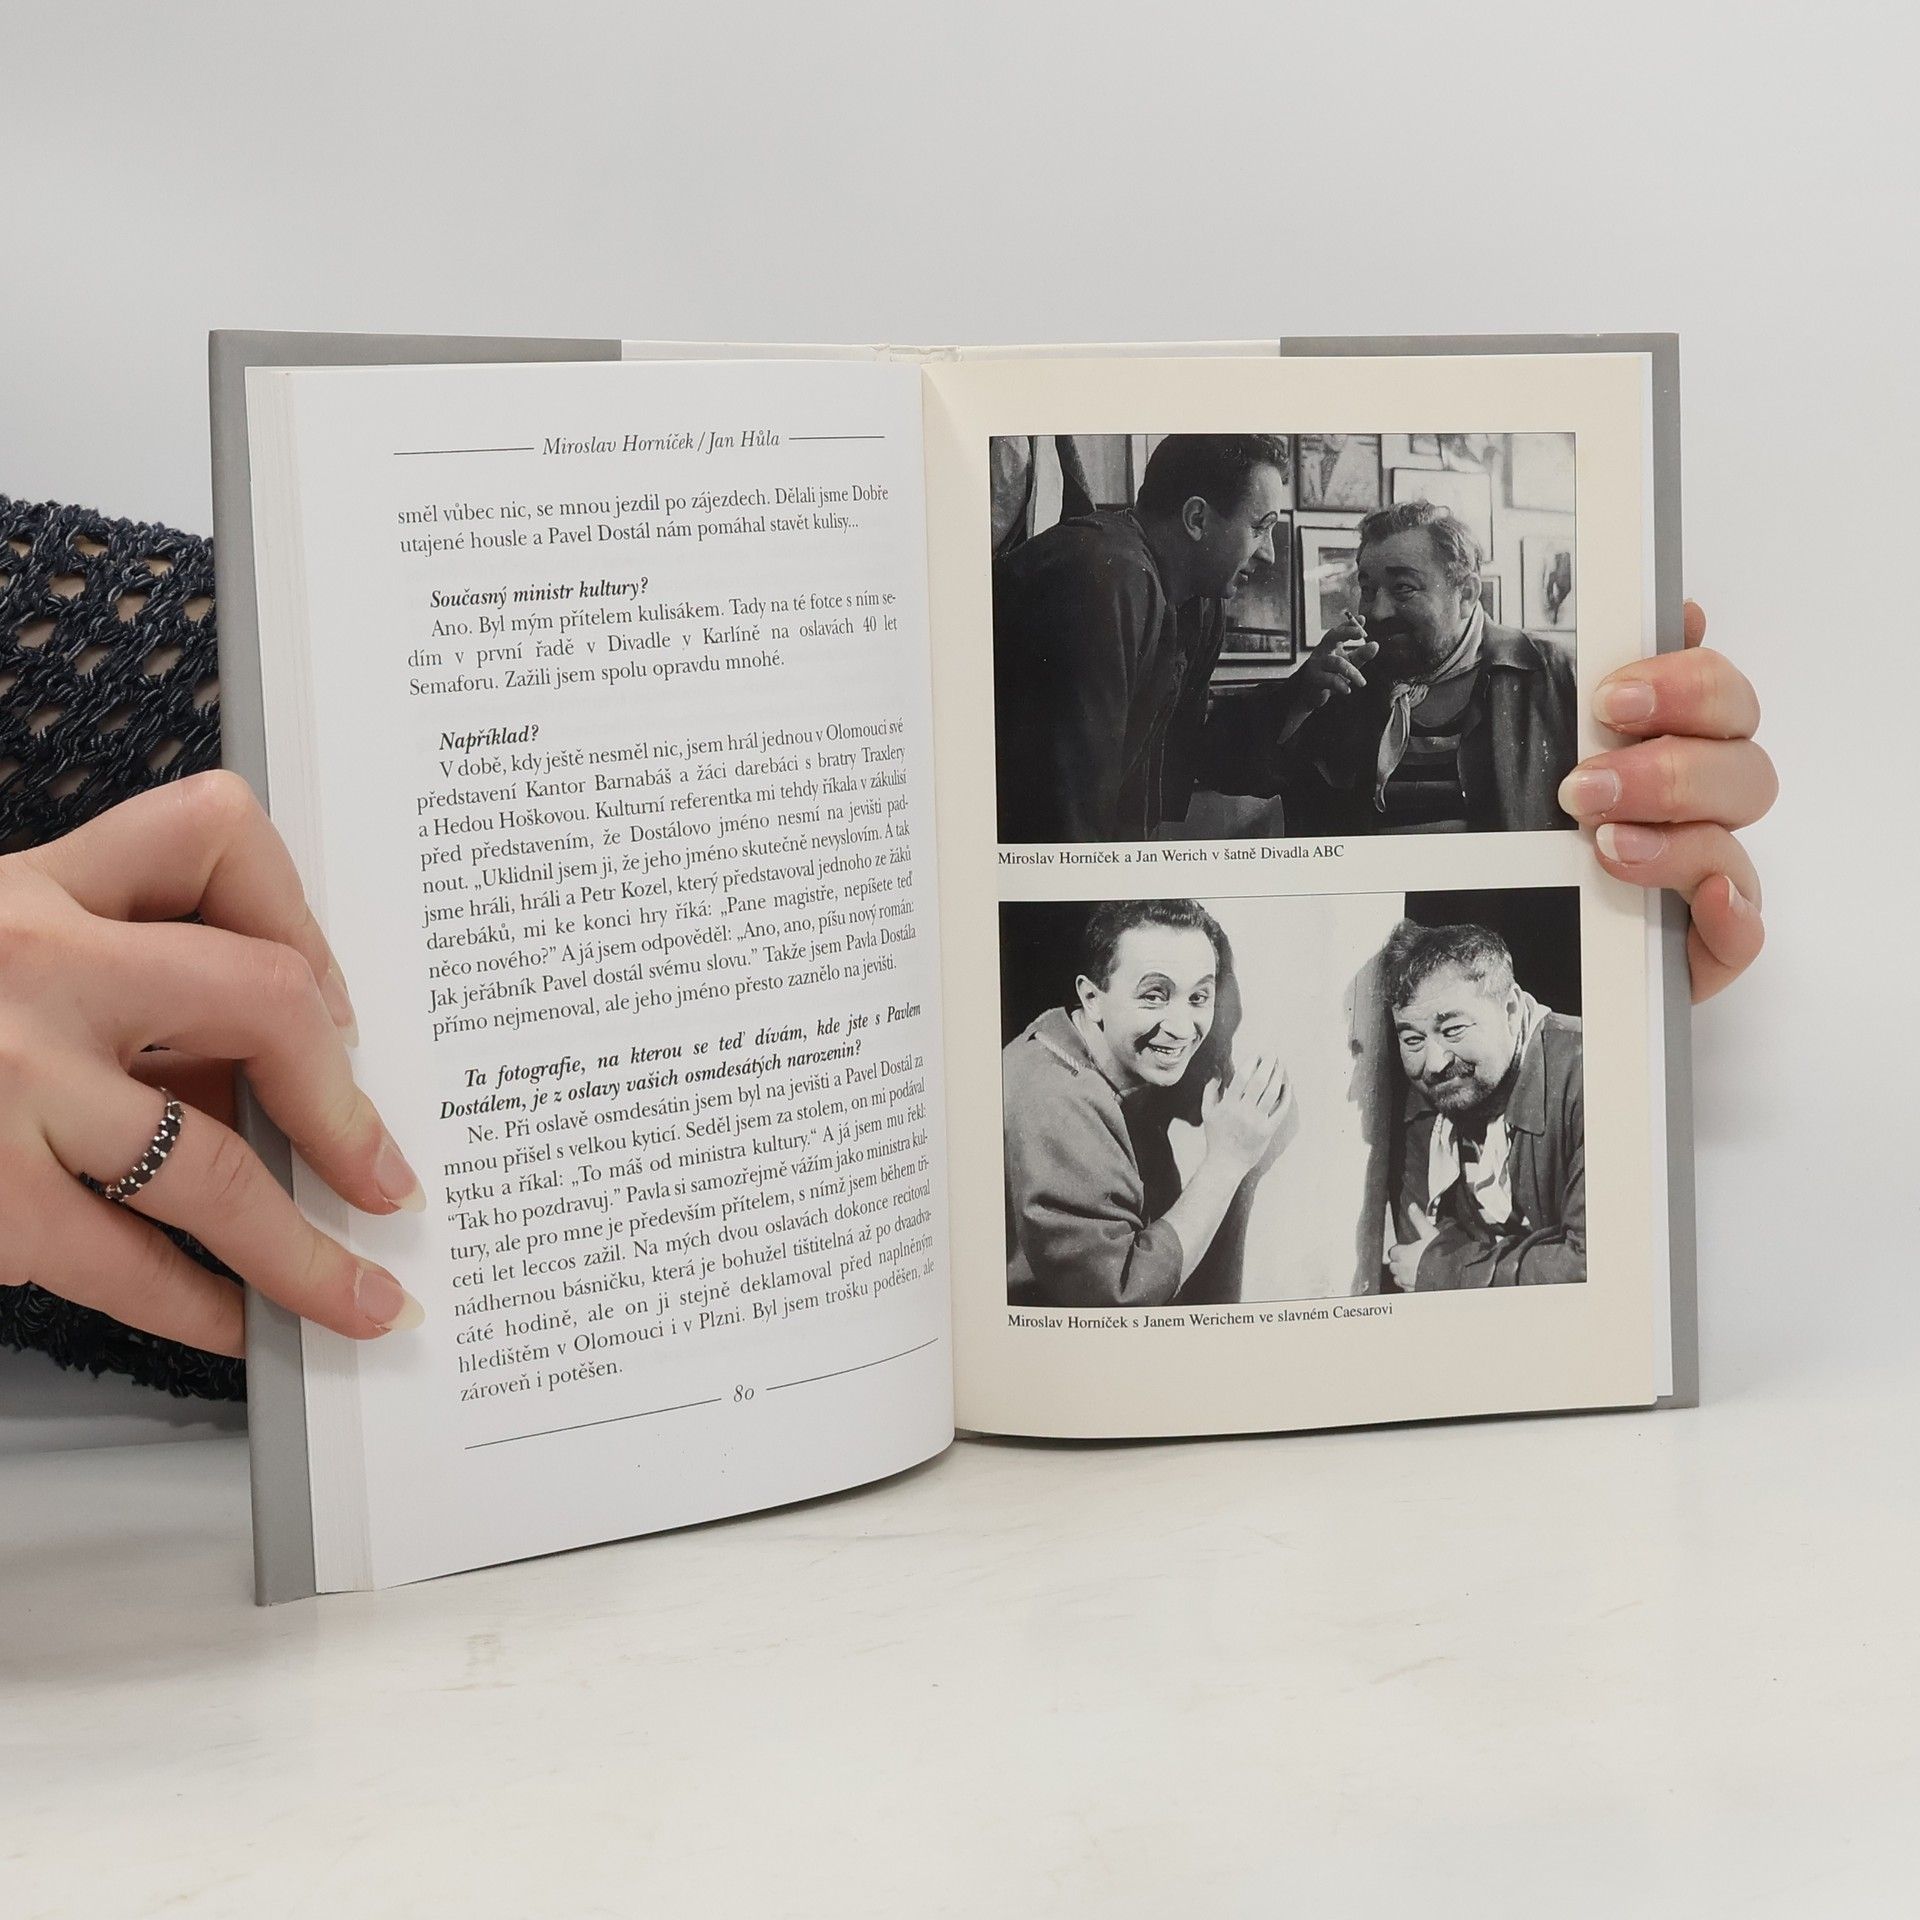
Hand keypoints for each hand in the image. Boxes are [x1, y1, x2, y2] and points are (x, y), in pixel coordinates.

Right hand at [0, 772, 426, 1357]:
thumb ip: (103, 983)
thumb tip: (264, 1085)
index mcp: (32, 886)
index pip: (214, 833)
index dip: (302, 914)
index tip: (338, 1003)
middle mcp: (30, 963)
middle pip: (264, 999)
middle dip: (345, 1102)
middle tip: (389, 1176)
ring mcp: (4, 1079)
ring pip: (213, 1165)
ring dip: (305, 1250)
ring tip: (362, 1298)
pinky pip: (123, 1260)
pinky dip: (195, 1306)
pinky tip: (236, 1327)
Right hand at [1199, 1050, 1289, 1173]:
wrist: (1226, 1163)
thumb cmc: (1216, 1137)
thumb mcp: (1207, 1112)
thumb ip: (1210, 1091)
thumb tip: (1217, 1074)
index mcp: (1228, 1105)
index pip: (1242, 1077)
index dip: (1252, 1062)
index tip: (1257, 1054)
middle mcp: (1243, 1111)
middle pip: (1259, 1081)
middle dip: (1268, 1064)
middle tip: (1273, 1054)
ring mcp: (1257, 1121)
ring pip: (1272, 1093)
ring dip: (1278, 1076)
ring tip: (1281, 1065)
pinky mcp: (1268, 1130)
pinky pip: (1281, 1110)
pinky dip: (1286, 1096)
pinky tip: (1288, 1085)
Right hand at [1289, 615, 1379, 713]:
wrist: (1311, 694)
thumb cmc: (1331, 674)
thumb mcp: (1349, 663)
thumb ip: (1362, 654)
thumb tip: (1375, 645)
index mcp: (1331, 644)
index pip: (1340, 630)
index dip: (1350, 624)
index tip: (1362, 619)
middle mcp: (1322, 650)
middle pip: (1332, 636)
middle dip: (1347, 632)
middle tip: (1361, 634)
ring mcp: (1317, 663)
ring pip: (1337, 663)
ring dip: (1352, 672)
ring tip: (1362, 682)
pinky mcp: (1315, 678)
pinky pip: (1329, 679)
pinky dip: (1340, 685)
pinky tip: (1347, 690)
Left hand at [1387, 1204, 1438, 1289]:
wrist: (1449, 1275)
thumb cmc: (1440, 1255)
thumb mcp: (1430, 1233)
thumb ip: (1419, 1220)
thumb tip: (1412, 1207)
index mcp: (1404, 1254)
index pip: (1393, 1252)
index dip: (1398, 1250)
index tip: (1403, 1249)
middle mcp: (1402, 1269)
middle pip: (1393, 1266)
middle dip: (1399, 1263)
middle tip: (1410, 1259)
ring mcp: (1407, 1282)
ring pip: (1398, 1278)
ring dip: (1403, 1274)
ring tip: (1413, 1270)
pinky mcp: (1414, 1291)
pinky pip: (1407, 1288)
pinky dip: (1410, 1285)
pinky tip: (1418, 1281)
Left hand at [1557, 601, 1774, 1001]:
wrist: (1507, 938)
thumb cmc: (1529, 842)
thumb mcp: (1526, 760)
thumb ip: (1576, 692)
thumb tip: (1663, 616)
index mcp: (1671, 749)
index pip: (1715, 694)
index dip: (1680, 682)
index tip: (1609, 697)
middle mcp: (1698, 810)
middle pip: (1737, 763)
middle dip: (1664, 768)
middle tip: (1584, 787)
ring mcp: (1706, 878)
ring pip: (1733, 839)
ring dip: (1673, 835)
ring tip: (1601, 844)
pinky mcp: (1702, 945)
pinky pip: (1744, 931)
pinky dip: (1732, 915)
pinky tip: (1705, 902)